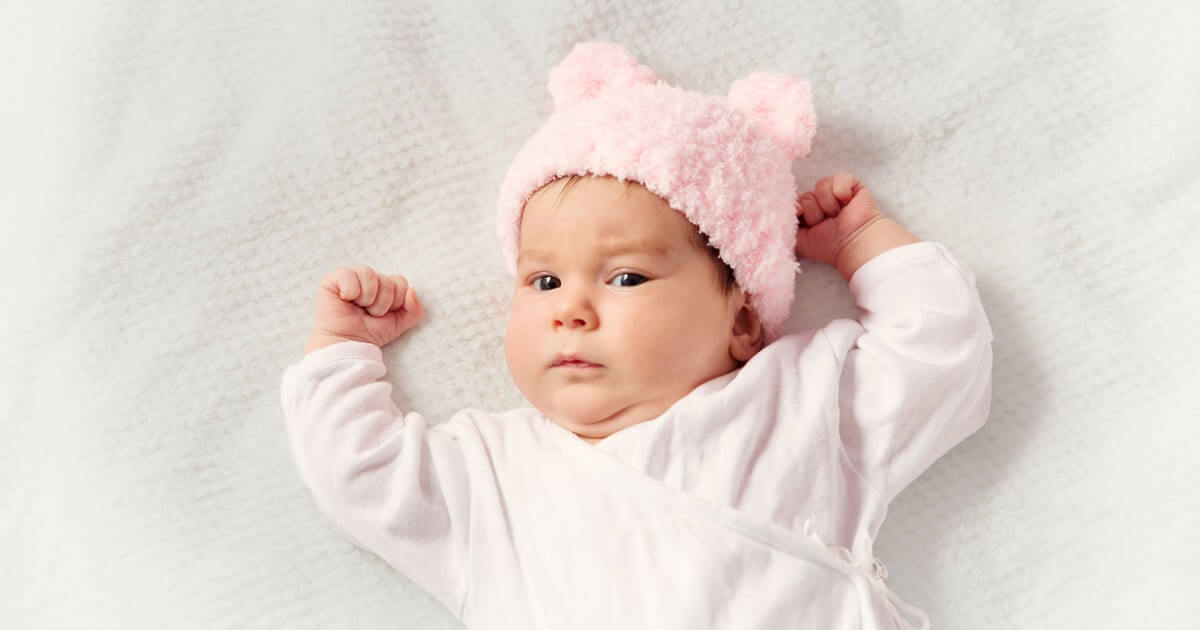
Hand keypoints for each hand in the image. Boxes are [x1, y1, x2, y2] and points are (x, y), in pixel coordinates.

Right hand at [305, 266, 423, 354]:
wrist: (348, 344)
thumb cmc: (370, 334)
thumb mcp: (399, 324)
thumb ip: (414, 310)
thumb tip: (412, 290)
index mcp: (383, 286)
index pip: (400, 281)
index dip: (396, 301)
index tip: (384, 314)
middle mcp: (368, 279)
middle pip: (386, 280)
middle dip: (381, 303)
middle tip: (369, 314)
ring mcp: (351, 277)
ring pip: (369, 274)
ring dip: (367, 297)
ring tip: (359, 308)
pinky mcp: (332, 279)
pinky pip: (349, 274)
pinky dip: (350, 290)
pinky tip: (345, 300)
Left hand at [795, 173, 918, 280]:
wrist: (853, 244)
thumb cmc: (829, 246)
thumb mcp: (799, 241)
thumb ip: (785, 227)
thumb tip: (781, 210)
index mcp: (809, 213)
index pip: (795, 201)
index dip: (797, 208)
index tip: (800, 216)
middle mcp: (821, 202)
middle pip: (806, 194)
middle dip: (814, 212)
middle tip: (827, 223)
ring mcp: (836, 192)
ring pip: (821, 185)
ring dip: (828, 204)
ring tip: (837, 215)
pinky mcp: (852, 184)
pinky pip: (839, 178)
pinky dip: (841, 190)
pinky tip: (846, 202)